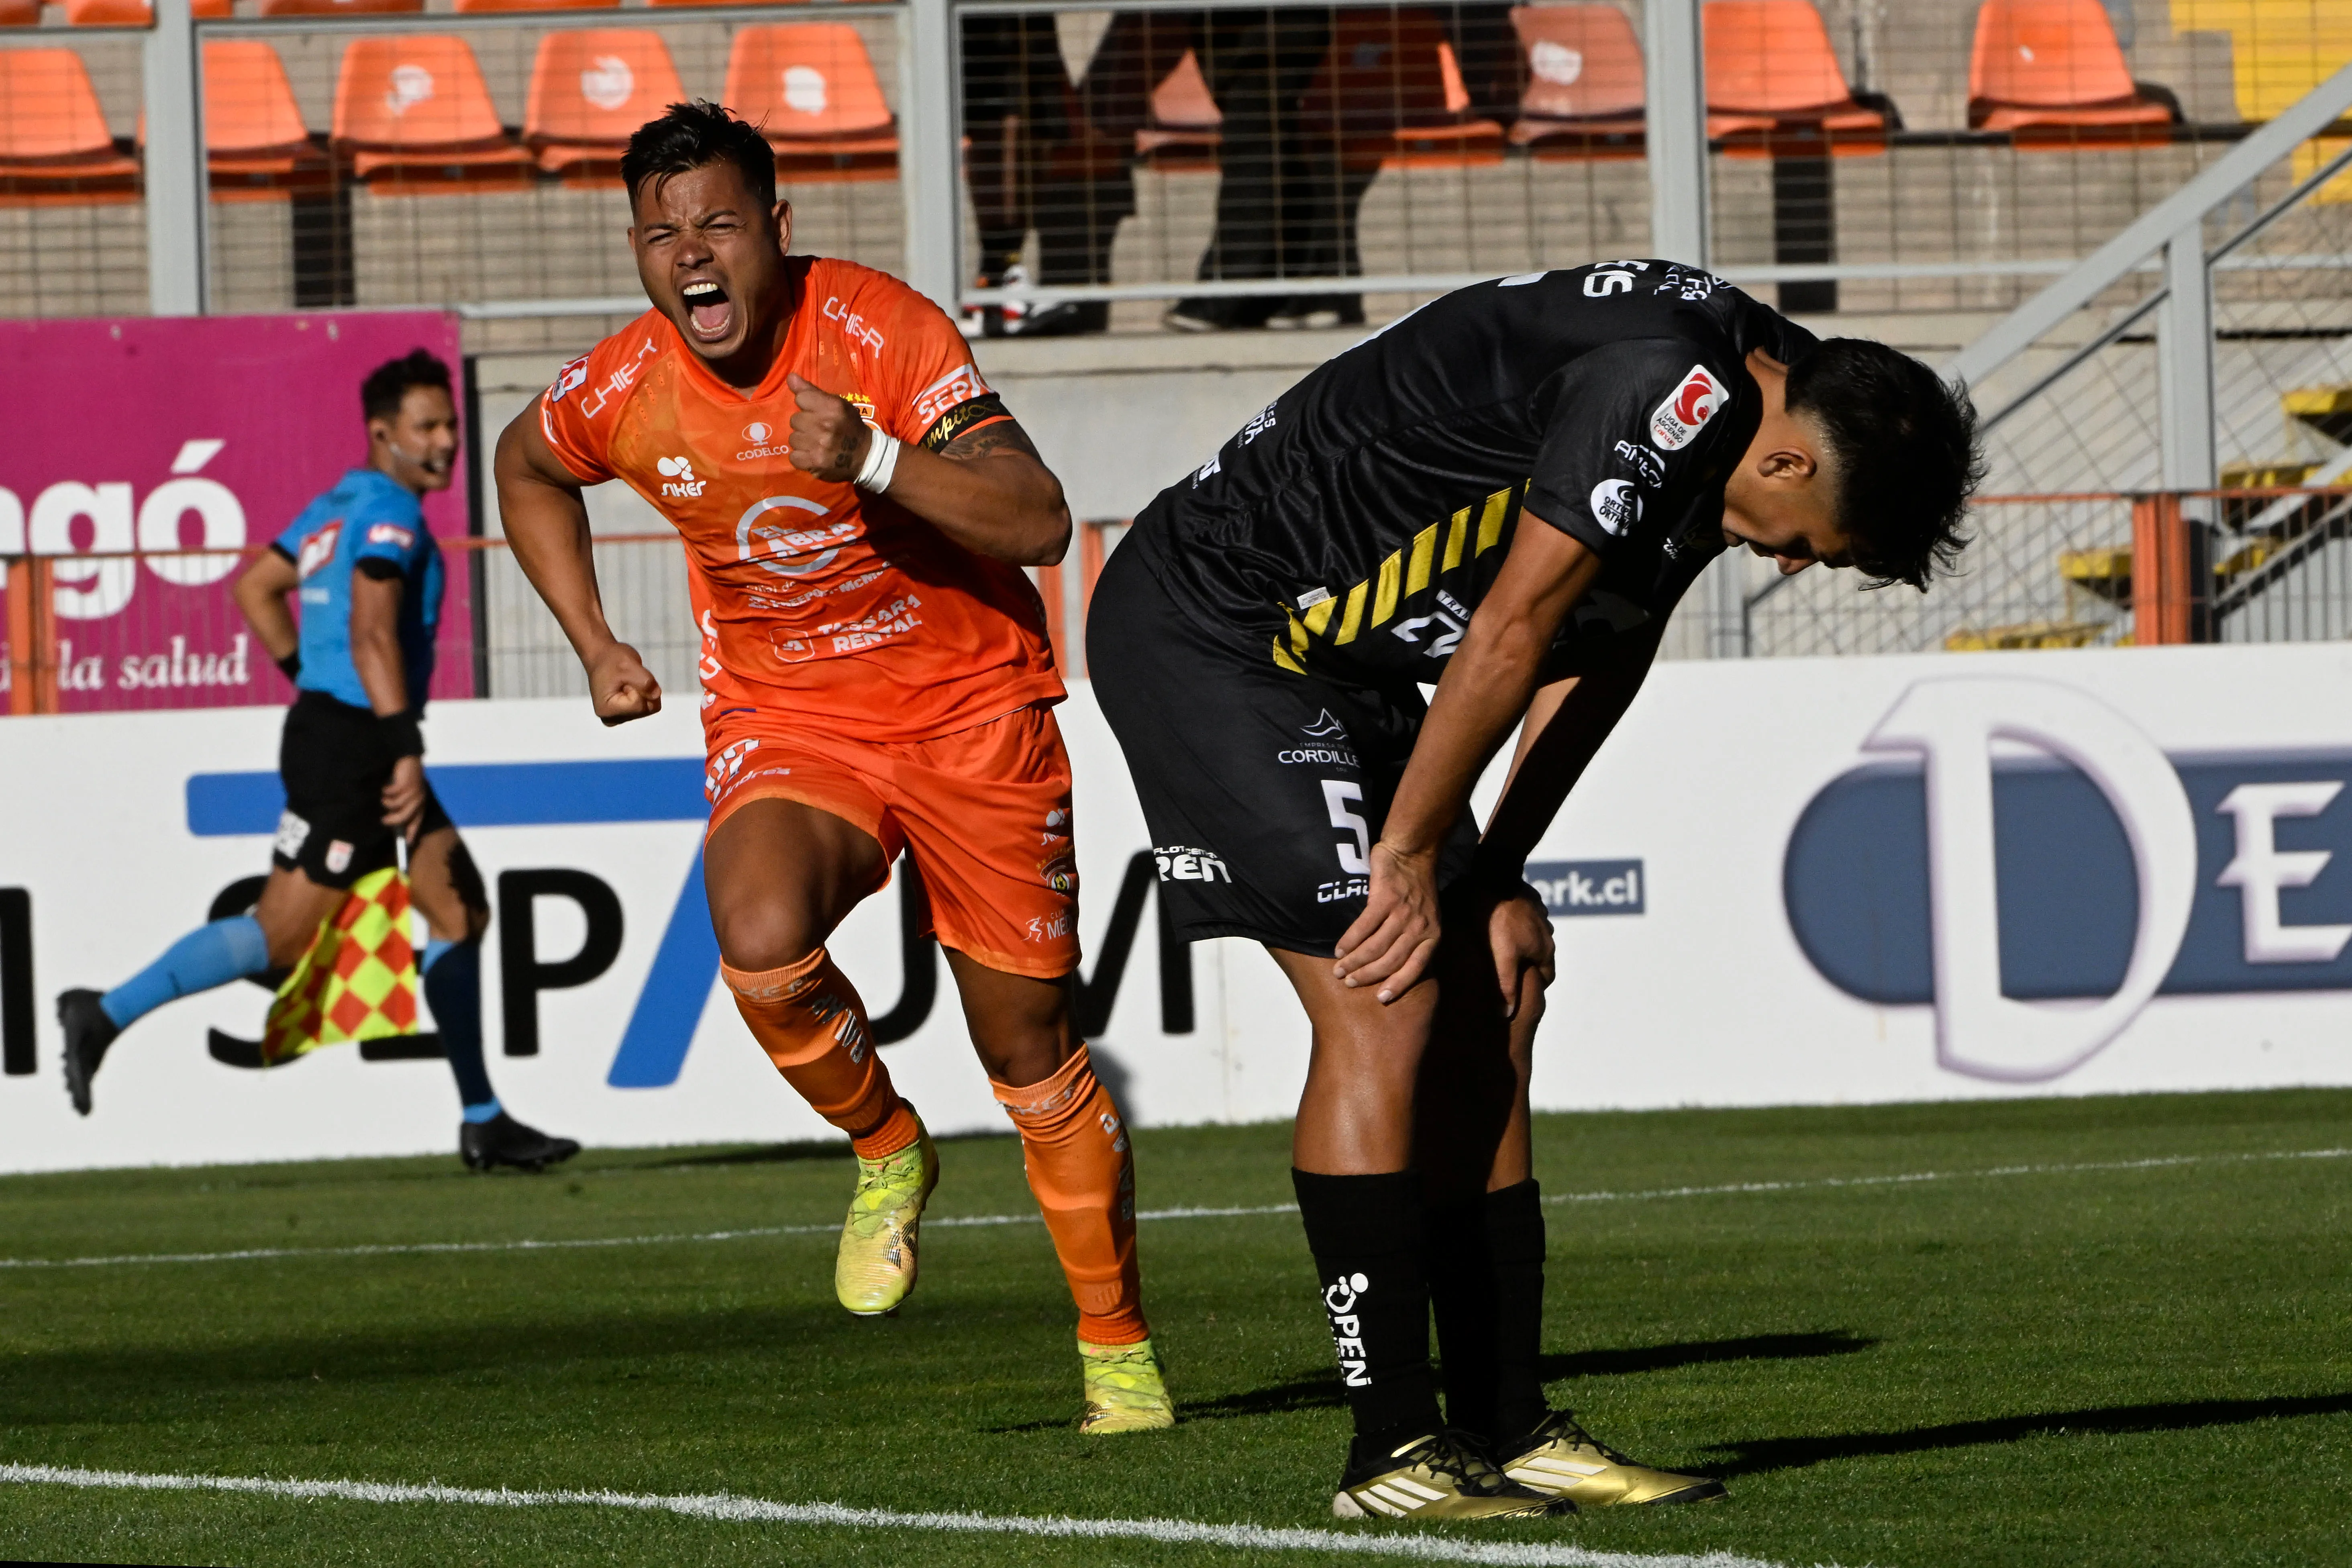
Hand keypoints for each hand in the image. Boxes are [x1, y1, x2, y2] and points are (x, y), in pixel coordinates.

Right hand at [381, 754, 426, 841]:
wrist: (409, 760)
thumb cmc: (406, 778)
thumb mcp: (406, 793)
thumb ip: (403, 805)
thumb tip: (392, 817)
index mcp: (420, 803)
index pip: (417, 821)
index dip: (412, 832)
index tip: (408, 843)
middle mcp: (418, 799)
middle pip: (404, 817)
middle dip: (393, 820)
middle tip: (384, 820)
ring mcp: (413, 792)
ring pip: (396, 806)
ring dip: (387, 802)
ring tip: (384, 798)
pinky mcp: (406, 784)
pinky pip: (392, 794)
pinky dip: (386, 792)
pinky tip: (385, 788)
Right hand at [587, 641, 661, 726]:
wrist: (602, 658)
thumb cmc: (612, 659)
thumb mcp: (628, 664)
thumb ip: (645, 681)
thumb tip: (656, 695)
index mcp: (606, 709)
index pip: (639, 705)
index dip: (638, 687)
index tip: (623, 678)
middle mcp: (611, 719)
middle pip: (646, 709)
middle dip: (643, 690)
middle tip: (626, 679)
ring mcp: (619, 719)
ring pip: (649, 708)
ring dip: (644, 691)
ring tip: (627, 682)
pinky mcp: (626, 715)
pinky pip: (648, 707)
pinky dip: (644, 694)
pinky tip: (630, 687)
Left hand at [786, 372, 872, 482]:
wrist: (865, 457)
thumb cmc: (849, 426)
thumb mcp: (837, 404)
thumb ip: (811, 391)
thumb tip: (790, 377)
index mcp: (833, 407)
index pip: (801, 398)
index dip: (806, 405)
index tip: (815, 411)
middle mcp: (826, 425)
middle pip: (795, 420)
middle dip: (804, 424)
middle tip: (817, 430)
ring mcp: (820, 446)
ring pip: (793, 439)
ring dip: (803, 441)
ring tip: (815, 443)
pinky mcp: (815, 463)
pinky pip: (794, 457)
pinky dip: (801, 457)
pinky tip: (812, 455)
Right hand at [1333, 841, 1440, 1003]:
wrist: (1413, 853)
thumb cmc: (1418, 887)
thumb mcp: (1428, 917)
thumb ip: (1416, 939)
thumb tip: (1395, 966)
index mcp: (1432, 935)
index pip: (1416, 968)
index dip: (1398, 985)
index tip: (1381, 998)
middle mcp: (1419, 927)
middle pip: (1391, 961)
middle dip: (1368, 975)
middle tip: (1350, 982)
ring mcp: (1402, 913)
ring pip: (1376, 947)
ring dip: (1355, 961)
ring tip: (1340, 970)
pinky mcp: (1385, 899)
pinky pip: (1364, 926)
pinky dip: (1350, 940)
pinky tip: (1339, 949)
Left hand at [1484, 884, 1555, 1020]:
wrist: (1493, 877)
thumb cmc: (1496, 921)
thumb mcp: (1500, 958)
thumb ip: (1505, 986)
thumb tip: (1507, 1013)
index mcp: (1544, 949)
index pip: (1546, 977)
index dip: (1535, 986)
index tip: (1522, 991)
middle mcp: (1547, 932)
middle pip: (1542, 957)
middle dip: (1530, 966)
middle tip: (1510, 972)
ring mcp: (1539, 914)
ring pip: (1534, 937)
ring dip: (1524, 944)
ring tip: (1503, 949)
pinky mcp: (1527, 899)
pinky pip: (1526, 918)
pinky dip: (1517, 926)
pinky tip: (1501, 925)